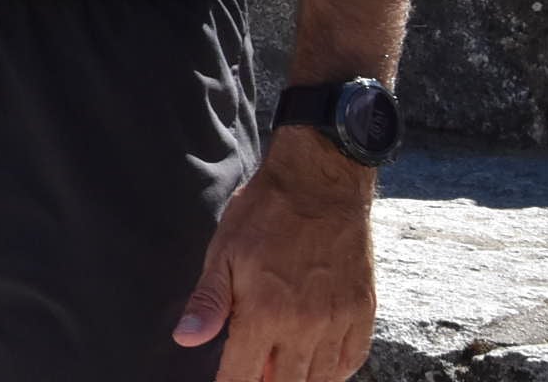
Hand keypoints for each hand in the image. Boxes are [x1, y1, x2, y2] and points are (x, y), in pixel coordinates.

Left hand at [173, 132, 377, 380]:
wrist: (319, 185)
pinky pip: (352, 360)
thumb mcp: (224, 252)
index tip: (226, 381)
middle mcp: (304, 326)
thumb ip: (209, 302)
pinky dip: (334, 370)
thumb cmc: (265, 215)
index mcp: (264, 313)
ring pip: (321, 380)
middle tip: (254, 370)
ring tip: (282, 367)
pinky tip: (317, 364)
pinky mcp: (362, 313)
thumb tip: (185, 340)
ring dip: (299, 379)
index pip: (242, 376)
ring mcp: (338, 321)